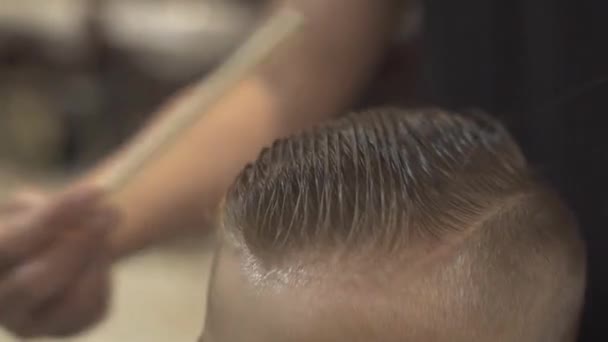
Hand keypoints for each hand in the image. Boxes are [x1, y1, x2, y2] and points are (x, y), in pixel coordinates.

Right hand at [0, 186, 119, 337]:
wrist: (46, 252)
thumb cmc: (32, 224)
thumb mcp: (30, 207)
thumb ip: (51, 209)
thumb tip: (91, 202)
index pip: (13, 243)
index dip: (55, 216)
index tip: (96, 190)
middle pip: (37, 283)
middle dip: (80, 244)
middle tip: (112, 210)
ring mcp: (29, 322)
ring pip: (73, 298)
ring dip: (98, 256)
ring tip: (104, 224)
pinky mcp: (63, 328)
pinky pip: (94, 306)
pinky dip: (103, 274)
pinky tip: (96, 255)